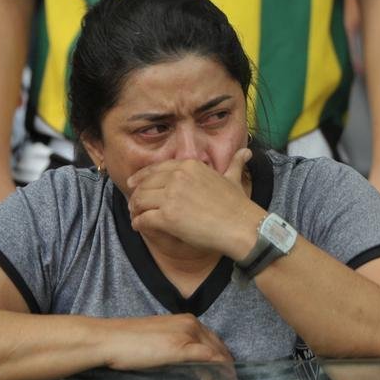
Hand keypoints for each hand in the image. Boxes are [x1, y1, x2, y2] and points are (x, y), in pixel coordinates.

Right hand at [101, 313, 238, 379]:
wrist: (111, 340)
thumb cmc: (128, 344)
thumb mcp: (159, 344)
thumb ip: (177, 351)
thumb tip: (189, 368)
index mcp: (186, 321)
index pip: (214, 343)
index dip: (223, 363)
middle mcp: (191, 324)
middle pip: (219, 352)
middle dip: (226, 376)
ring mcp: (188, 335)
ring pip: (216, 359)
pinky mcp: (182, 347)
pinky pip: (210, 361)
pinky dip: (218, 377)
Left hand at [126, 149, 264, 258]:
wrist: (241, 226)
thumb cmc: (238, 205)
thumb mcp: (234, 178)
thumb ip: (235, 163)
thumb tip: (246, 152)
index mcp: (189, 165)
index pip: (157, 168)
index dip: (142, 176)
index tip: (134, 183)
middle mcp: (177, 177)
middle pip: (145, 184)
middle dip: (136, 195)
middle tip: (133, 204)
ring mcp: (171, 196)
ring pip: (140, 200)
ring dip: (135, 209)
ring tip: (135, 215)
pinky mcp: (167, 217)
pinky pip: (143, 218)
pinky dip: (138, 223)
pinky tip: (138, 226)